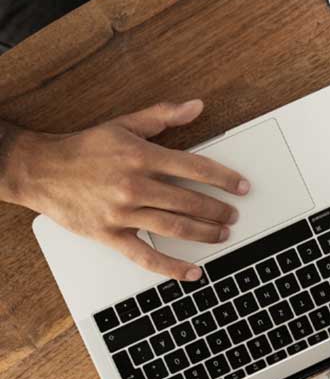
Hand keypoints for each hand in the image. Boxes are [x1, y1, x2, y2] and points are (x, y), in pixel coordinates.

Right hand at [1, 100, 248, 280]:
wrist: (39, 170)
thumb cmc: (84, 148)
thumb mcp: (124, 124)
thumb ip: (163, 116)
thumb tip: (196, 106)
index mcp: (142, 157)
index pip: (195, 168)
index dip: (224, 179)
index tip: (242, 187)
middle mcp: (135, 185)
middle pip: (190, 201)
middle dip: (218, 210)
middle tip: (233, 214)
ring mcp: (123, 213)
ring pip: (175, 227)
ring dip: (205, 233)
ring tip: (222, 234)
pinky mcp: (110, 235)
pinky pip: (146, 256)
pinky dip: (172, 267)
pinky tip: (193, 272)